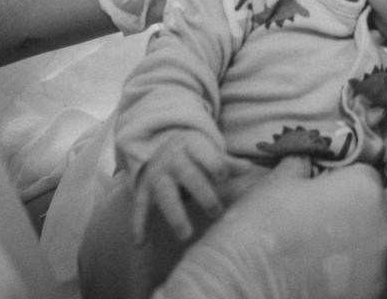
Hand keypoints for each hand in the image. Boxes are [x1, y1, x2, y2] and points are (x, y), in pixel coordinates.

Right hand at [132, 131, 254, 243]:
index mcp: (191, 145)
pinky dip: (138, 224)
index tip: (223, 176)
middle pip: (187, 174)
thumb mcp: (209, 149)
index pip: (204, 152)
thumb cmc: (195, 151)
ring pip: (165, 194)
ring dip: (175, 215)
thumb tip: (248, 169)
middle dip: (202, 193)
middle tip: (216, 212)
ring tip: (185, 235)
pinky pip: (140, 206)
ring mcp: (156, 174)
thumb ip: (227, 162)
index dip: (213, 163)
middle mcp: (172, 159)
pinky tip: (140, 243)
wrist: (162, 143)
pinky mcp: (143, 188)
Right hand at [157, 157, 386, 298]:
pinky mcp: (369, 293)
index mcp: (363, 187)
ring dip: (363, 240)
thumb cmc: (260, 227)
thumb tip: (303, 159)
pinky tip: (323, 272)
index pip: (369, 173)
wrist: (244, 284)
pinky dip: (355, 270)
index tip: (328, 189)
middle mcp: (382, 223)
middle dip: (371, 207)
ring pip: (382, 243)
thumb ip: (300, 165)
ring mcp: (379, 263)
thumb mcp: (277, 182)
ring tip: (325, 248)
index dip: (348, 180)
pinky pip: (370, 273)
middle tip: (337, 215)